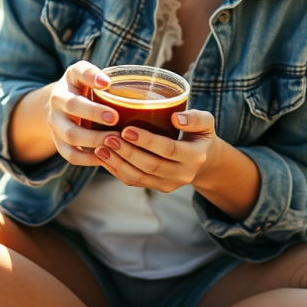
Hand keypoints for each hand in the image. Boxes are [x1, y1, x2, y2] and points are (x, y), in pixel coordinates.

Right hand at [47, 61, 120, 166]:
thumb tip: (107, 82)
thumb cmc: (81, 87)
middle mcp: (57, 103)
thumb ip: (93, 74)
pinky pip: (70, 155)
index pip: (78, 76)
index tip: (107, 83)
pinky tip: (104, 158)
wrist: (61, 104)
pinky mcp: (59, 143)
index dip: (91, 78)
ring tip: (114, 140)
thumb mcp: (84, 73)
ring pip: (71, 135)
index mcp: (68, 82)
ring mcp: (56, 125)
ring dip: (93, 139)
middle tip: (114, 117)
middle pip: (73, 108)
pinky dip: (87, 159)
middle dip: (93, 113)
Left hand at [94, 109, 219, 192]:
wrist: (204, 160)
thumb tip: (175, 118)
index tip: (127, 129)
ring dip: (117, 163)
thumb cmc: (200, 134)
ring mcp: (169, 184)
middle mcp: (182, 174)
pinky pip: (134, 181)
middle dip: (127, 152)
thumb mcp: (206, 122)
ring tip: (101, 148)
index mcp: (195, 156)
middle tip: (108, 137)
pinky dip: (116, 170)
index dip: (147, 141)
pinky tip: (103, 157)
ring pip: (139, 177)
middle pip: (150, 165)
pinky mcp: (157, 187)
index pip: (169, 150)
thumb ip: (194, 119)